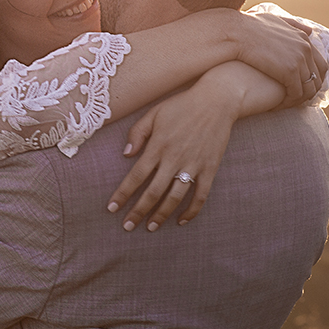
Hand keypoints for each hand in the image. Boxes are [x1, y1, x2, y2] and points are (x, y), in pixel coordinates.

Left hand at [105, 78, 239, 230]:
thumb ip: (137, 133)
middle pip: (153, 192)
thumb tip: (126, 154)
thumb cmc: (181, 105)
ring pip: (175, 197)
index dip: (122, 194)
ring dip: (162, 215)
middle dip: (138, 212)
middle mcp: (174, 157)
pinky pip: (201, 195)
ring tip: (151, 227)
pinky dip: (192, 211)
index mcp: (158, 145)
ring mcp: (193, 164)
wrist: (217, 100)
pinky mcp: (210, 168)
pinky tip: (180, 220)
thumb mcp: (154, 113)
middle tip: (127, 226)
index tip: (111, 209)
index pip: (135, 176)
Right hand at [232, 12, 325, 106]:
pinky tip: (275, 106)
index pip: (319, 64)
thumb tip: (309, 30)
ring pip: (309, 89)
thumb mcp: (274, 19)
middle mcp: (305, 48)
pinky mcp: (290, 72)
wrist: (234, 33)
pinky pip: (296, 94)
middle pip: (318, 77)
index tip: (301, 88)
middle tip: (295, 100)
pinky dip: (288, 103)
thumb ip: (292, 25)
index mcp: (302, 37)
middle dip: (309, 91)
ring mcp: (299, 60)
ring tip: (284, 105)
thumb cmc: (245, 27)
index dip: (312, 78)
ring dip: (299, 100)